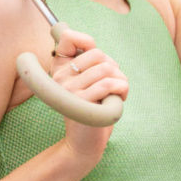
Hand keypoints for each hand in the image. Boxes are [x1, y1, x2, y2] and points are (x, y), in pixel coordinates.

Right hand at [49, 27, 128, 169]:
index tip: (98, 60)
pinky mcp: (80, 102)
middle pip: (98, 54)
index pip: (68, 37)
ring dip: (121, 80)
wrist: (85, 143)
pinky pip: (108, 84)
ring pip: (106, 68)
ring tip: (119, 92)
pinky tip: (120, 98)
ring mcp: (68, 89)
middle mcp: (59, 77)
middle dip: (115, 68)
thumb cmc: (91, 110)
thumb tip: (93, 45)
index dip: (87, 41)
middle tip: (116, 83)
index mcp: (59, 68)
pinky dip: (121, 89)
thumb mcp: (88, 82)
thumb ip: (90, 63)